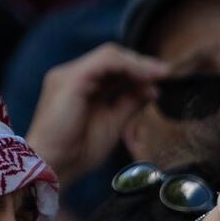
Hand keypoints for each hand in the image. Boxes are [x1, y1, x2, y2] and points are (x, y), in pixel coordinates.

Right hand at [24, 43, 168, 183]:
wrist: (53, 165)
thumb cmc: (78, 151)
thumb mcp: (113, 123)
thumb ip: (130, 103)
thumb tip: (153, 89)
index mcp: (80, 85)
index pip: (113, 66)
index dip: (139, 70)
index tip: (163, 79)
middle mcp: (72, 74)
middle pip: (113, 56)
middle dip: (143, 63)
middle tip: (166, 73)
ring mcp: (69, 74)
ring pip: (110, 55)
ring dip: (138, 63)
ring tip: (160, 74)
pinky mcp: (71, 79)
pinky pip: (105, 62)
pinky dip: (128, 67)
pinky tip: (145, 77)